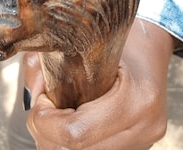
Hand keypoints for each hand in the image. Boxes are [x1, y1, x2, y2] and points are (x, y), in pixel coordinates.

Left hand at [24, 18, 175, 149]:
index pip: (75, 133)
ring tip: (58, 114)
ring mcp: (143, 141)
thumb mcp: (84, 44)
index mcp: (136, 99)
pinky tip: (74, 121)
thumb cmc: (120, 43)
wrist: (152, 51)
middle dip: (47, 133)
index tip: (41, 100)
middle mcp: (144, 127)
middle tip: (45, 107)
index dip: (45, 121)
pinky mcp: (139, 144)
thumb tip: (30, 96)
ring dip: (59, 140)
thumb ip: (47, 64)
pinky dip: (75, 142)